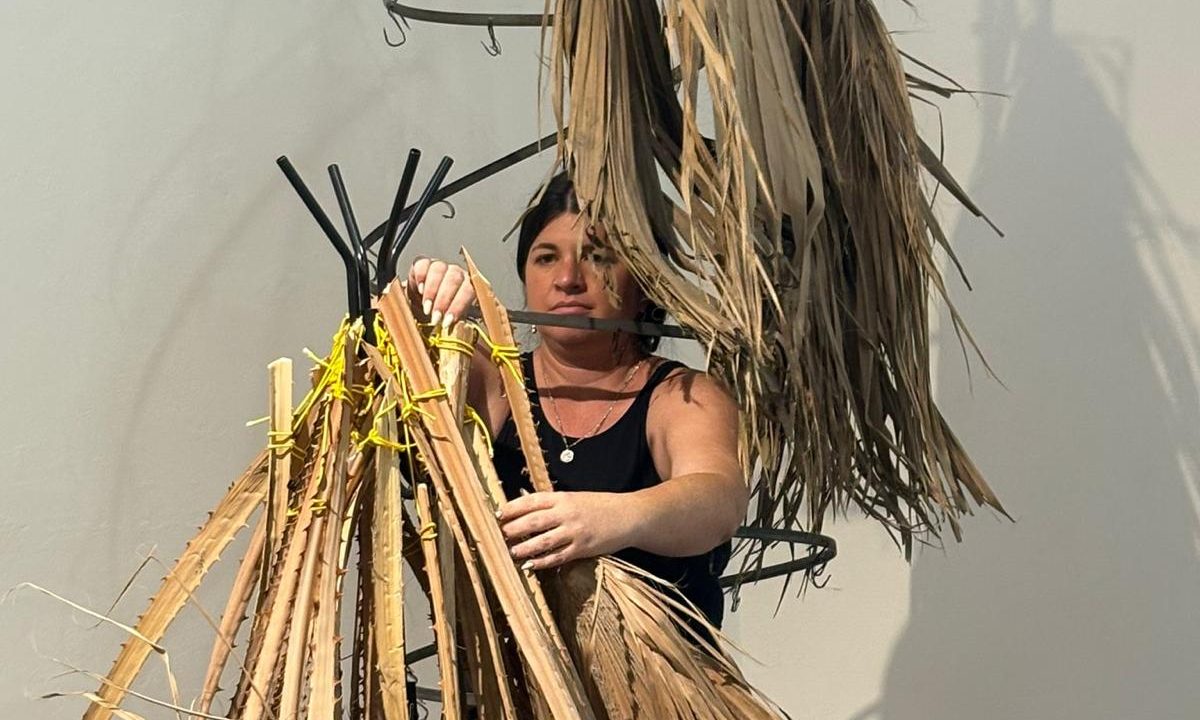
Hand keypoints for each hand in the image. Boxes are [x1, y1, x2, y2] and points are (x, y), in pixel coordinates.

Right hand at [406, 257, 474, 329]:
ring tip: (426, 308)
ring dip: (432, 291)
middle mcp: (458, 273)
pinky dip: (421, 275)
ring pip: (439, 269)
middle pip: (455, 279)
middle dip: (444, 301)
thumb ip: (461, 327)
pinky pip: (423, 263)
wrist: (425, 307)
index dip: (459, 306)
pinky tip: (419, 289)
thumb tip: (462, 340)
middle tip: (435, 318)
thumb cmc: (443, 316)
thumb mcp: (454, 322)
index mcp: (471, 286)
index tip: (448, 322)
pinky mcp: (424, 263)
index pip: (471, 291)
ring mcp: (442, 266)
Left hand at [498, 491, 635, 569]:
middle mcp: (567, 513)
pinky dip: (542, 562)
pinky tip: (531, 565)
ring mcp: (574, 532)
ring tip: (511, 552)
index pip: (532, 501)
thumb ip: (555, 503)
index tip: (499, 514)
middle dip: (513, 529)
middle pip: (533, 521)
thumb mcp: (577, 498)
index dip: (513, 507)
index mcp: (564, 497)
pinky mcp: (582, 548)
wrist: (630, 516)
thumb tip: (529, 509)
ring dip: (524, 548)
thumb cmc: (602, 506)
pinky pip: (558, 557)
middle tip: (500, 535)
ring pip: (542, 541)